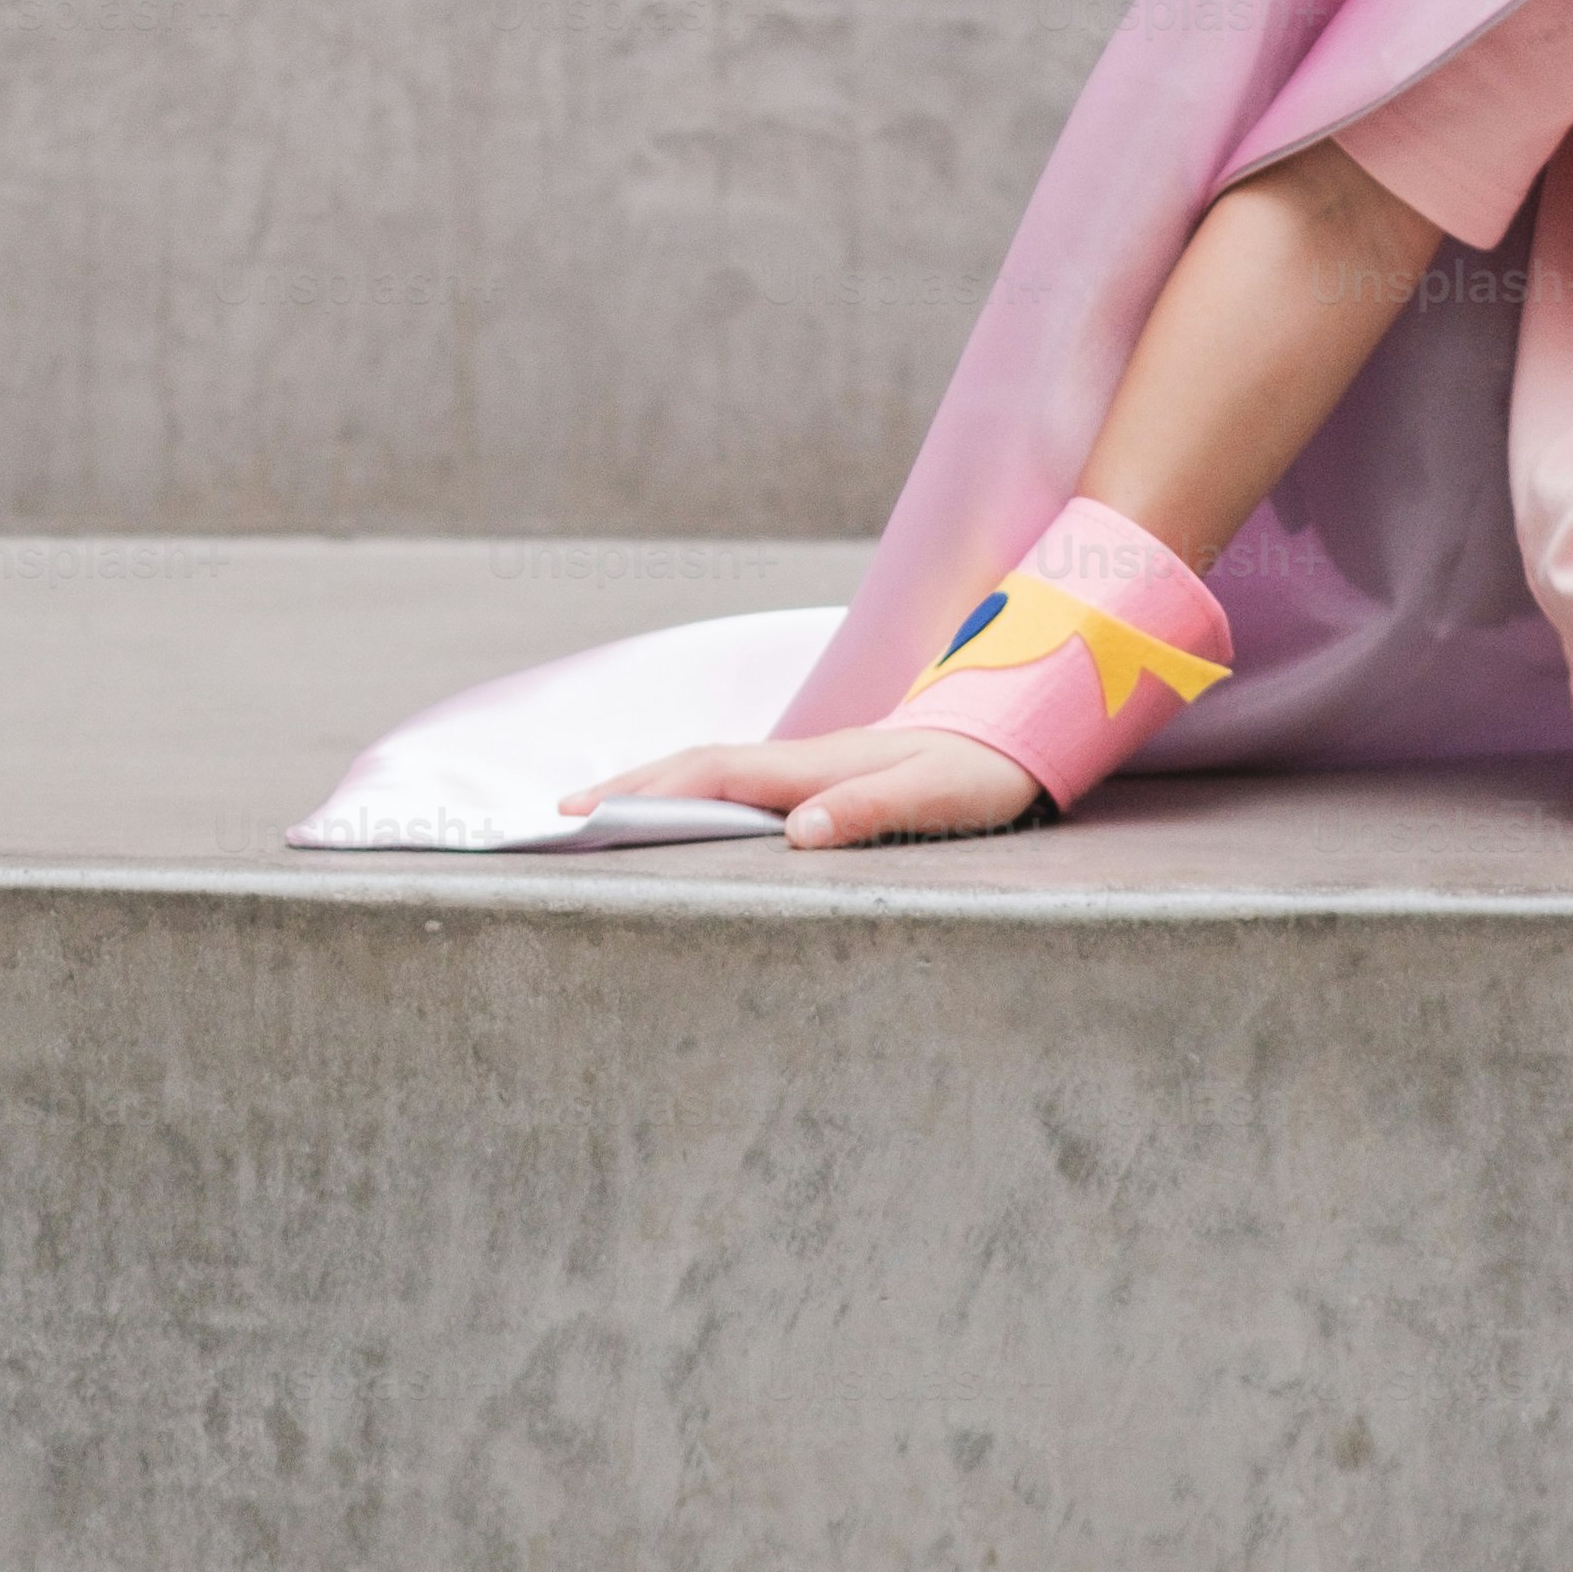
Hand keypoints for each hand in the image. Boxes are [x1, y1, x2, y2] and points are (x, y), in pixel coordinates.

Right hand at [562, 723, 1048, 848]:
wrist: (1010, 737)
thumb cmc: (976, 775)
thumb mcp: (935, 800)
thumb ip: (870, 812)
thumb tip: (799, 834)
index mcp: (814, 766)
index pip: (714, 774)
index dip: (649, 790)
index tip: (589, 811)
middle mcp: (800, 761)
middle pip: (696, 766)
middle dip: (629, 785)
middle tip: (562, 816)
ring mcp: (804, 766)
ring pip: (713, 772)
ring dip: (654, 786)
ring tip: (599, 814)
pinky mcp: (815, 779)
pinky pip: (738, 784)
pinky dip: (692, 794)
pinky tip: (677, 815)